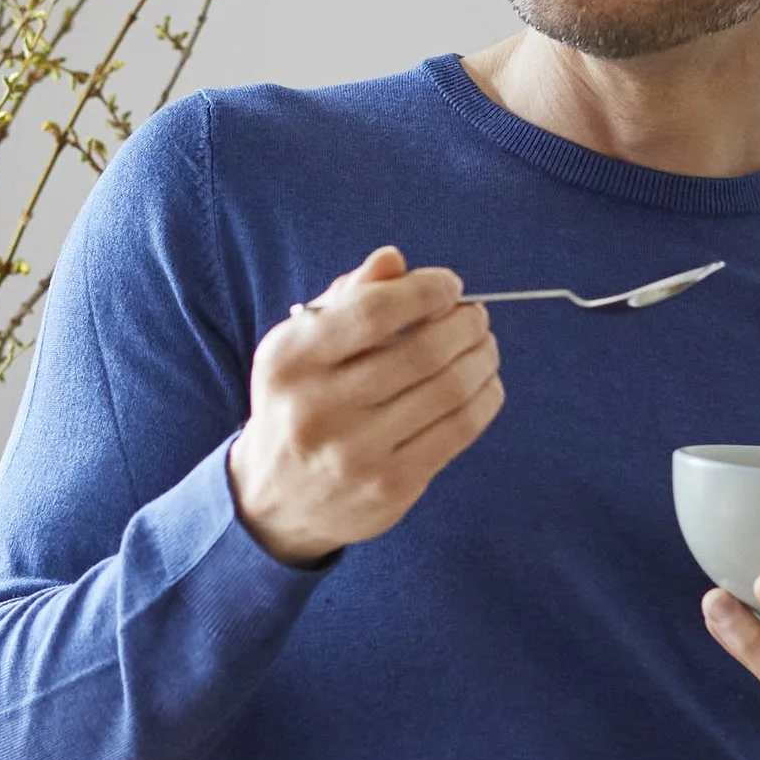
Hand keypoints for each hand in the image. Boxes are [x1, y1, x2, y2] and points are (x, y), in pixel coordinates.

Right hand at [228, 247, 503, 566]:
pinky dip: (484, 398)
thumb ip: (347, 298)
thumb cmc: (299, 403)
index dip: (425, 291)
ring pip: (448, 391)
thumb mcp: (301, 345)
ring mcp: (356, 454)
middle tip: (476, 314)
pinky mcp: (390, 486)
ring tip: (484, 344)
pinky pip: (459, 431)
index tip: (449, 285)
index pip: (373, 313)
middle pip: (422, 353)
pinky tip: (484, 384)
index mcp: (291, 360)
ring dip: (481, 358)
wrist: (274, 499)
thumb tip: (394, 259)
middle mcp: (318, 408)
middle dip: (465, 324)